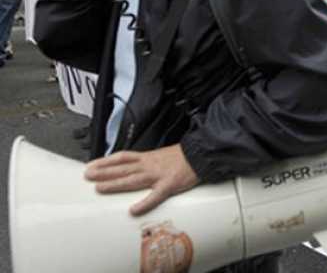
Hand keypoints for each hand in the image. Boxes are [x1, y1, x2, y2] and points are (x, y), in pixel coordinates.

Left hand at [84, 144, 199, 216]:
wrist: (200, 155)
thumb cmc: (182, 157)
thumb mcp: (161, 155)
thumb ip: (147, 161)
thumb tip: (133, 165)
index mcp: (148, 157)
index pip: (123, 157)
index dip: (106, 161)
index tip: (92, 164)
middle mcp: (150, 165)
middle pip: (123, 168)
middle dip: (104, 172)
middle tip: (88, 175)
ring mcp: (158, 175)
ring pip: (134, 180)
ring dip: (116, 184)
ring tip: (101, 188)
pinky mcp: (169, 185)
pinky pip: (155, 196)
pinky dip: (144, 203)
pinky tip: (134, 210)